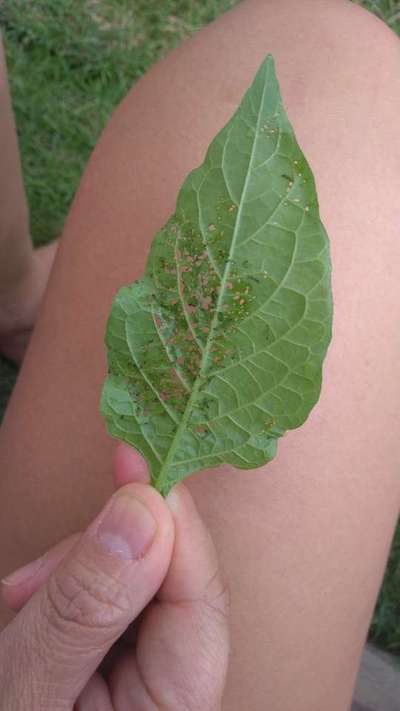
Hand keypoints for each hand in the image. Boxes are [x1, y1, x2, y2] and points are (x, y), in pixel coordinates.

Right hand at [0, 445, 229, 709]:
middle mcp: (177, 693)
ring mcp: (149, 674)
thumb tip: (143, 508)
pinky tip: (30, 602)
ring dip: (77, 570)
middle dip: (105, 554)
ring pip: (139, 579)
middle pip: (171, 581)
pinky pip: (113, 595)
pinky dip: (71, 584)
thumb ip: (87, 604)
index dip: (171, 520)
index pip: (200, 599)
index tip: (136, 459)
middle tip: (37, 569)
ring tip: (20, 599)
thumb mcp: (30, 685)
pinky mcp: (120, 655)